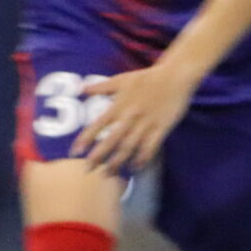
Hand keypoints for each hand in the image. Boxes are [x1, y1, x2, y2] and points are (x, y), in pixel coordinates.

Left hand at [73, 63, 198, 172]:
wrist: (175, 76)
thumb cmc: (146, 78)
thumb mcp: (120, 80)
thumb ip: (100, 87)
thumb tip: (81, 89)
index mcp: (118, 106)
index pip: (97, 125)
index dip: (85, 139)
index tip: (74, 152)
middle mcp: (130, 117)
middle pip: (111, 140)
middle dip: (99, 157)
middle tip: (87, 170)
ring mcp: (146, 123)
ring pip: (129, 146)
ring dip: (118, 162)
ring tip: (108, 174)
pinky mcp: (162, 128)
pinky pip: (151, 146)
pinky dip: (143, 158)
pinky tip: (135, 168)